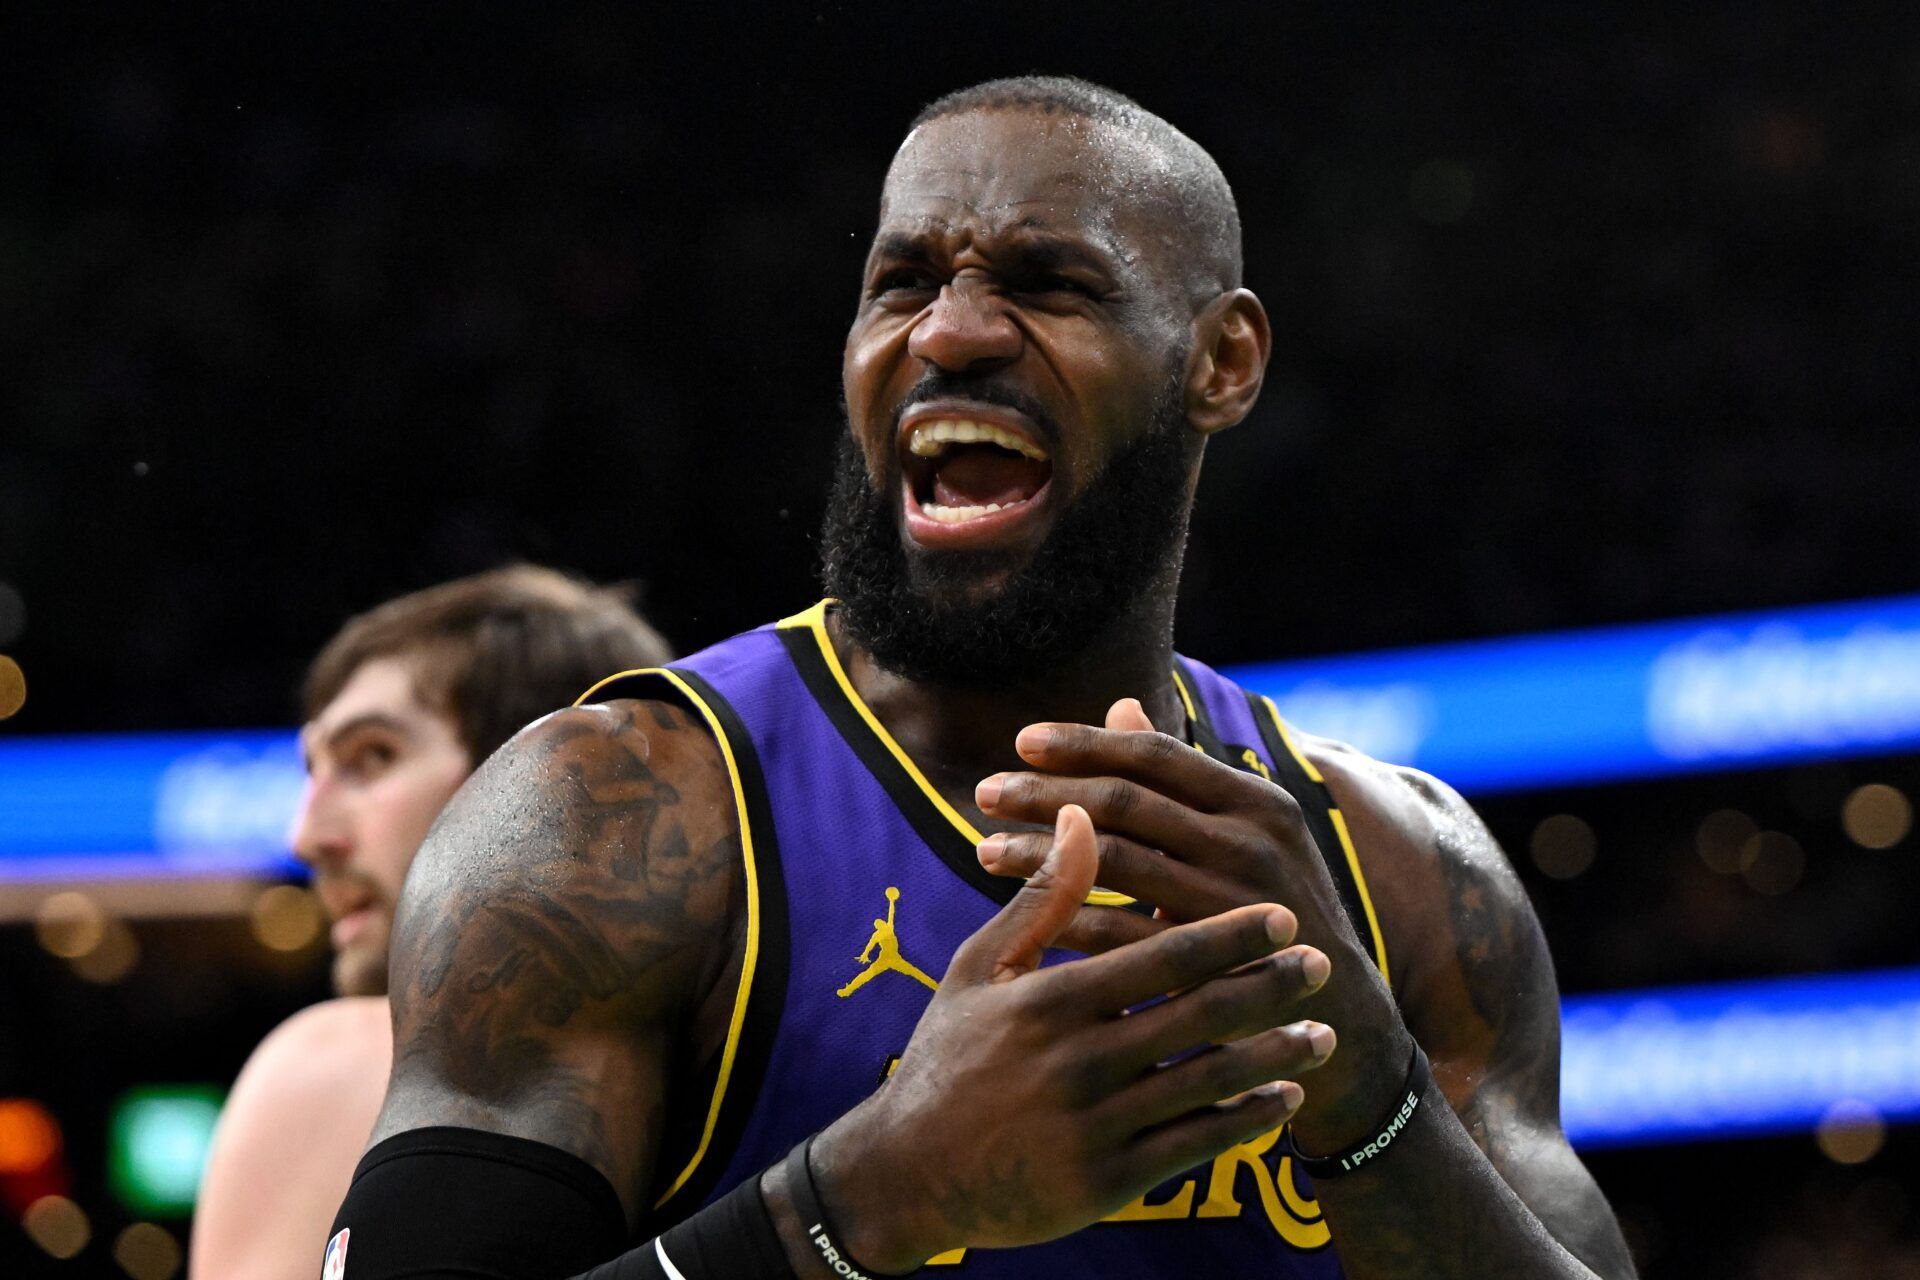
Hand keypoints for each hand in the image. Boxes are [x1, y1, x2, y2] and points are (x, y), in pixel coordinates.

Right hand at [807, 803, 1333, 1270]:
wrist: (906, 1174)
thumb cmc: (947, 1057)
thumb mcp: (978, 970)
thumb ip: (1043, 897)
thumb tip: (1081, 814)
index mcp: (1049, 1002)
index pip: (1159, 956)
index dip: (1229, 935)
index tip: (1281, 915)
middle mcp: (1076, 1063)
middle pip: (1199, 1016)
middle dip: (1270, 988)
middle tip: (1322, 964)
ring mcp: (1094, 1127)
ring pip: (1209, 1083)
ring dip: (1275, 1055)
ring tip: (1323, 1034)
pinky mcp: (1106, 1184)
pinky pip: (1196, 1146)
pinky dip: (1247, 1120)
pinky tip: (1282, 1097)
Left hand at [973, 699, 1409, 1149]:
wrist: (1338, 1016)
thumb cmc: (1272, 911)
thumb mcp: (1247, 834)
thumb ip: (1179, 776)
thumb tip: (1120, 702)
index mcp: (1255, 800)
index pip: (1154, 752)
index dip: (1083, 742)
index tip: (1021, 742)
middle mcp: (1250, 841)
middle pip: (1124, 800)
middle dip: (1045, 793)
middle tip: (984, 793)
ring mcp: (1234, 903)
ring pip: (1114, 862)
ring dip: (1041, 856)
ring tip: (985, 851)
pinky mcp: (1216, 963)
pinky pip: (1122, 932)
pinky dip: (1068, 921)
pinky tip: (1026, 918)